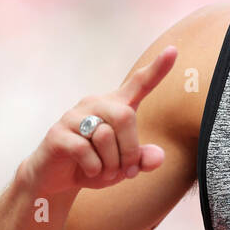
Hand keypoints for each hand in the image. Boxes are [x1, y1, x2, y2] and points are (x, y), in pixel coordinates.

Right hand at [20, 45, 177, 195]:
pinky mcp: (58, 133)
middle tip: (127, 172)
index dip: (157, 69)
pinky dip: (94, 168)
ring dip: (111, 164)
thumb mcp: (123, 167)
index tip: (173, 51)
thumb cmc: (94, 165)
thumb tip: (158, 157)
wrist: (56, 179)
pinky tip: (90, 171)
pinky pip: (85, 150)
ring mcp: (73, 117)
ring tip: (105, 172)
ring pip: (105, 136)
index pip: (139, 84)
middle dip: (131, 150)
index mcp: (115, 107)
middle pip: (125, 116)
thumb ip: (142, 160)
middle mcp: (95, 104)